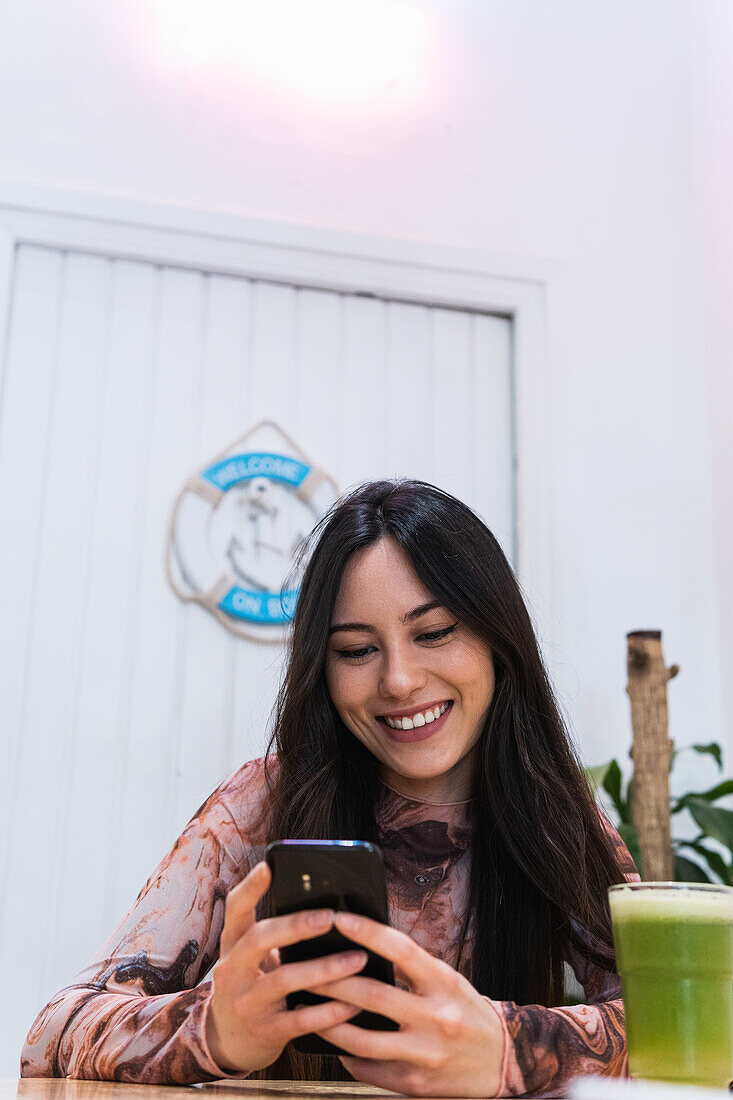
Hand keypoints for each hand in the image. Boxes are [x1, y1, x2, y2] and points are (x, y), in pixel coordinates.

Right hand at [205, 862, 366, 1073]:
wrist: (229, 1041)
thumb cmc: (254, 984)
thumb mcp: (252, 958)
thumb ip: (275, 934)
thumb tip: (327, 905)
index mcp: (232, 944)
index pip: (235, 908)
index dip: (250, 886)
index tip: (269, 866)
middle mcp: (232, 970)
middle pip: (259, 939)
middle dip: (296, 926)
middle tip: (330, 917)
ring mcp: (247, 1003)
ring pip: (285, 980)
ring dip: (325, 969)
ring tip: (358, 959)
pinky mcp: (265, 1032)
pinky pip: (301, 1020)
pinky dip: (329, 1012)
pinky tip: (354, 1004)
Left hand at [308, 911, 504, 1096]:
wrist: (502, 1062)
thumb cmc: (467, 1012)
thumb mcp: (447, 981)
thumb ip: (412, 969)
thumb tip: (364, 947)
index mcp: (445, 984)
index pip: (402, 951)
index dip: (370, 933)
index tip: (341, 918)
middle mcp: (436, 1018)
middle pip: (373, 995)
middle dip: (332, 979)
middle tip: (304, 966)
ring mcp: (424, 1055)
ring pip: (362, 1039)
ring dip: (328, 1021)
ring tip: (307, 1005)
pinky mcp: (414, 1083)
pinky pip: (369, 1068)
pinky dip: (347, 1054)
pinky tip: (333, 1041)